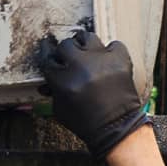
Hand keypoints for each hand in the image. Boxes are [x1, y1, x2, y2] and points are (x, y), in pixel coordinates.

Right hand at [35, 30, 148, 158]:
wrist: (117, 128)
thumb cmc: (86, 122)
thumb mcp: (60, 109)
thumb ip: (53, 91)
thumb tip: (47, 81)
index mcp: (63, 80)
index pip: (48, 57)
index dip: (46, 52)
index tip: (47, 47)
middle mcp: (81, 66)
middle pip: (65, 45)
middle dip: (65, 52)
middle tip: (69, 57)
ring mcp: (102, 61)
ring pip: (87, 37)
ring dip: (84, 45)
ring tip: (87, 53)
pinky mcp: (120, 60)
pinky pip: (113, 44)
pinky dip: (110, 51)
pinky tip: (107, 60)